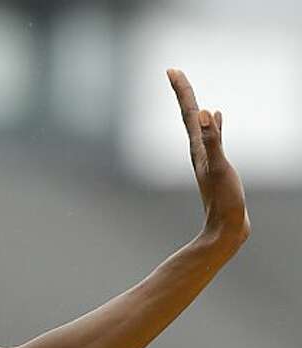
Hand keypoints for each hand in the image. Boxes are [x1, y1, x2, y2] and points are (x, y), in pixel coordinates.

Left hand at [167, 68, 250, 248]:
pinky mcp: (217, 164)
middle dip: (183, 93)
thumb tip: (205, 113)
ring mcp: (207, 158)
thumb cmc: (223, 201)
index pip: (189, 113)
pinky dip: (214, 123)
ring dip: (195, 106)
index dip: (182, 90)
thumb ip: (213, 140)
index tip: (171, 70)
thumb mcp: (219, 167)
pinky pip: (213, 135)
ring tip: (192, 92)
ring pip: (199, 125)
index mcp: (198, 149)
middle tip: (174, 73)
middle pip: (190, 115)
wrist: (226, 228)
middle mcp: (199, 151)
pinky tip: (217, 117)